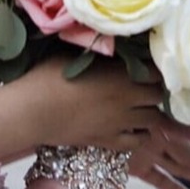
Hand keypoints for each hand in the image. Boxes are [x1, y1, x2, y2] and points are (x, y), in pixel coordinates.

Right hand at [23, 56, 163, 153]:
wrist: (32, 111)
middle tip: (145, 85)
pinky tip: (135, 128)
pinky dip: (141, 135)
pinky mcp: (108, 142)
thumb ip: (102, 53)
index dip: (154, 68)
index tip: (147, 65)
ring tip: (141, 106)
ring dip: (150, 111)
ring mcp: (119, 123)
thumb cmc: (50, 76)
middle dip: (154, 89)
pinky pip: (136, 142)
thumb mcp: (77, 54)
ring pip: (153, 120)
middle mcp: (127, 100)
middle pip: (157, 96)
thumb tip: (113, 46)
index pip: (156, 72)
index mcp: (122, 75)